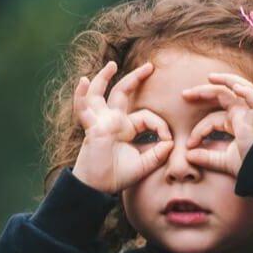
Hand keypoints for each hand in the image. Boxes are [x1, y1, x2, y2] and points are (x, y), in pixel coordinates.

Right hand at [72, 61, 173, 192]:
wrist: (98, 188)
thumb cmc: (117, 176)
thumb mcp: (144, 165)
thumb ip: (158, 154)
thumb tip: (171, 142)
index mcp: (126, 128)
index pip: (146, 116)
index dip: (160, 125)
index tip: (168, 140)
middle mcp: (112, 121)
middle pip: (123, 93)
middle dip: (136, 79)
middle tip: (150, 66)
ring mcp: (100, 122)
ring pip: (100, 94)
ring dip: (103, 78)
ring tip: (112, 65)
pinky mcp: (92, 127)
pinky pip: (84, 109)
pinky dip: (81, 95)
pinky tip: (83, 81)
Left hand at [183, 72, 252, 176]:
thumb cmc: (248, 166)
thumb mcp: (223, 161)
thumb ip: (206, 158)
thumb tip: (188, 156)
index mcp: (235, 122)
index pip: (212, 119)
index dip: (199, 130)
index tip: (189, 145)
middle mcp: (243, 115)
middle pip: (222, 96)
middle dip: (203, 92)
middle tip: (184, 94)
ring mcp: (251, 115)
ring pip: (240, 88)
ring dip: (226, 80)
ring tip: (210, 77)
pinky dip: (248, 94)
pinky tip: (236, 88)